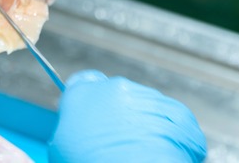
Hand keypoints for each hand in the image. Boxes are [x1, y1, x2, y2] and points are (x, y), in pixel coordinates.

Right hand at [49, 70, 206, 162]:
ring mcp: (148, 98)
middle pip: (115, 98)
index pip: (82, 83)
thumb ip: (69, 128)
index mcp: (82, 94)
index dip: (87, 102)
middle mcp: (115, 89)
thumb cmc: (93, 162)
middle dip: (118, 117)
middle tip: (115, 146)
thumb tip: (74, 132)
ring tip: (139, 154)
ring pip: (144, 107)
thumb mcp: (61, 148)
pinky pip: (171, 120)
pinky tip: (159, 154)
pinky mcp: (176, 112)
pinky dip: (168, 136)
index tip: (90, 116)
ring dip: (143, 125)